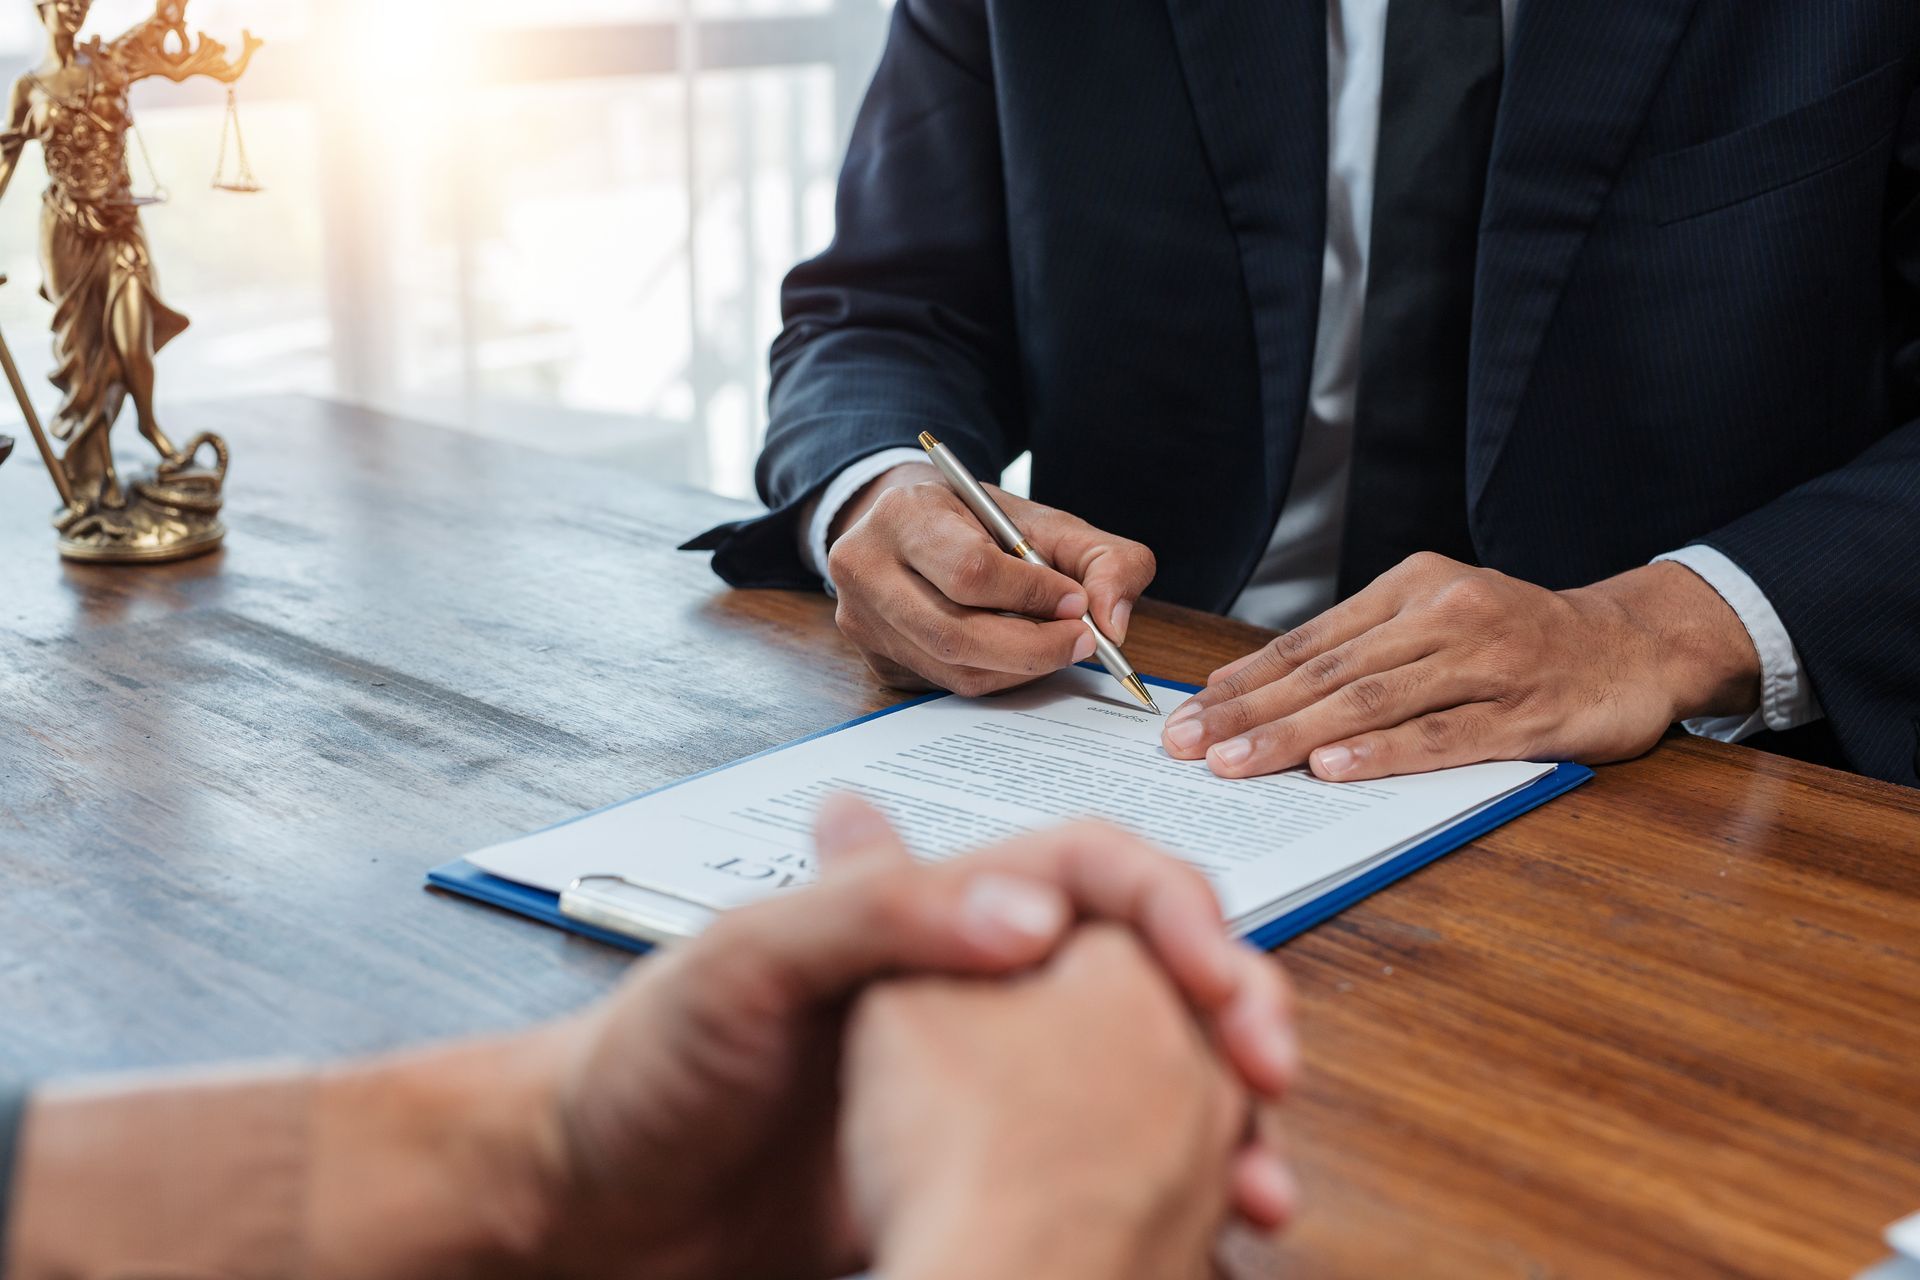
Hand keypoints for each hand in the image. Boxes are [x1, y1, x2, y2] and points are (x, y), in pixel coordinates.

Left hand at [521, 797, 1296, 1279]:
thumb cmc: (644, 1066)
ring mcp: (976, 1089)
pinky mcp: (961, 1177)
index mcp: (926, 914)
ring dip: (1216, 1116)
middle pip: (1145, 970)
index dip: (1177, 911)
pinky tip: (1192, 1242)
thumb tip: (1031, 910)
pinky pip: (1091, 1177)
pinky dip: (1159, 1203)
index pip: (1093, 872)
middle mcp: (971, 990)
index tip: (1223, 985)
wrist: (587, 1207)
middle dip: (1231, 1009)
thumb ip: (877, 912)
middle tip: (1268, 1077)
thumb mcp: (747, 964)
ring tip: (1257, 1180)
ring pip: (1142, 1077)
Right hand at [825, 463, 1156, 696]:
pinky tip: (1015, 654)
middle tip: (1083, 642)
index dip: (1031, 594)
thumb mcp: (1046, 521)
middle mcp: (865, 568)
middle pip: (955, 633)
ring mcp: (862, 620)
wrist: (913, 528)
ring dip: (1018, 667)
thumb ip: (1103, 557)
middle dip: (1033, 646)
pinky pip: (945, 685)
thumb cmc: (981, 525)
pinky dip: (995, 676)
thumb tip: (1113, 621)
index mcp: (903, 515)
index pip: (969, 571)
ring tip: (1054, 644)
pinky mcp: (874, 658)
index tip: (1077, 602)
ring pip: (953, 668)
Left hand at [1162, 554, 1762, 781]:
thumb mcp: (1439, 619)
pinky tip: (1332, 769)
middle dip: (1249, 712)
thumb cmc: (1521, 640)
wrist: (1635, 644)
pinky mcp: (1525, 712)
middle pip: (1329, 671)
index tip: (1190, 711)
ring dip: (1296, 737)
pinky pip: (1442, 735)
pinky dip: (1382, 754)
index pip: (1311, 639)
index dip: (1245, 678)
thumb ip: (1364, 649)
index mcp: (1414, 587)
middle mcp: (1445, 615)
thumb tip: (1258, 691)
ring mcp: (1487, 663)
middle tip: (1189, 746)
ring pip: (1373, 702)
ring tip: (1238, 764)